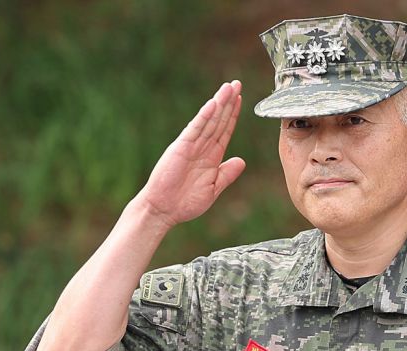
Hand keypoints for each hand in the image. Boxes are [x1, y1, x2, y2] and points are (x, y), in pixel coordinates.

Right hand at [138, 80, 245, 227]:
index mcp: (211, 157)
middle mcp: (202, 147)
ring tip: (228, 87)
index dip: (233, 115)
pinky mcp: (181, 148)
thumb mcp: (213, 188)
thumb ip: (227, 174)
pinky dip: (204, 117)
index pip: (224, 131)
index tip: (240, 99)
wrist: (164, 210)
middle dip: (228, 102)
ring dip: (219, 104)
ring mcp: (191, 146)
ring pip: (208, 121)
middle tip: (236, 83)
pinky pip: (195, 129)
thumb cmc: (185, 202)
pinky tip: (212, 104)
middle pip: (218, 120)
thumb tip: (242, 161)